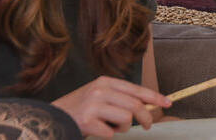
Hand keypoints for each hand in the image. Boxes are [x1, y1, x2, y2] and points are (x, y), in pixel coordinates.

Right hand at [51, 76, 170, 137]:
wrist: (47, 119)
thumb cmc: (77, 110)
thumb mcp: (98, 97)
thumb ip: (119, 98)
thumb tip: (147, 106)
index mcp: (105, 82)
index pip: (136, 89)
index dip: (154, 97)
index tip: (168, 103)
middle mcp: (100, 90)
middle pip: (135, 105)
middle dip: (146, 118)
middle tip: (147, 126)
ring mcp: (93, 104)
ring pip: (126, 118)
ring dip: (122, 128)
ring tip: (111, 127)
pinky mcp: (86, 120)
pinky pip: (110, 133)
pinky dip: (107, 135)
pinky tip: (96, 131)